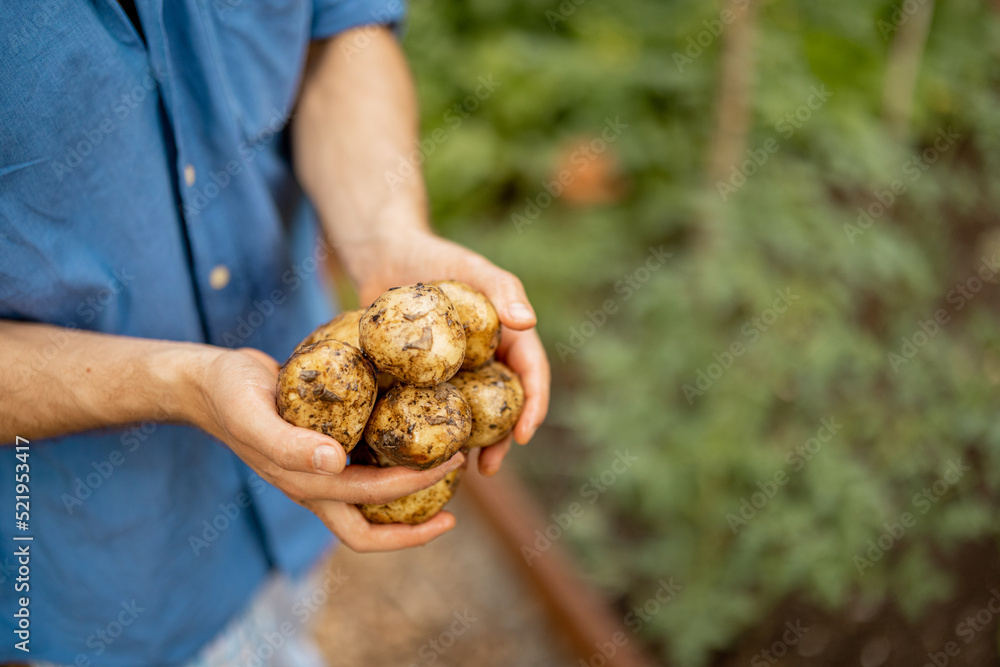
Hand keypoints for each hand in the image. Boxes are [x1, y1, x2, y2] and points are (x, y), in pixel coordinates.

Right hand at [184, 346, 463, 551]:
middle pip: (374, 525)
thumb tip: (336, 463)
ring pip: (371, 503)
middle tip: (461, 470)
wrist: (210, 382)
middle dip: (420, 511)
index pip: (369, 504)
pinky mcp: (322, 448)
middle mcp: (317, 486)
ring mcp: (319, 471)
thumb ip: (288, 443)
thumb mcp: (252, 413)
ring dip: (409, 495)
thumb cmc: (229, 395)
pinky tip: (414, 434)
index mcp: (305, 484)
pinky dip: (391, 461)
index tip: (449, 469)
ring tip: (449, 465)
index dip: (413, 495)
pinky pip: (363, 468)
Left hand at [348, 229, 550, 475]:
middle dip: (500, 442)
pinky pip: (427, 411)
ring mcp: (452, 374)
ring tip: (456, 472)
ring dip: (466, 447)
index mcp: (506, 339)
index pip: (530, 375)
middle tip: (490, 467)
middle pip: (500, 408)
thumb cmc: (433, 256)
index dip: (533, 407)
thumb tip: (529, 322)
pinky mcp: (419, 381)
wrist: (383, 256)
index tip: (523, 434)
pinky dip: (428, 434)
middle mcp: (483, 362)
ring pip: (466, 417)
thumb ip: (502, 289)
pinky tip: (416, 458)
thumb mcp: (471, 268)